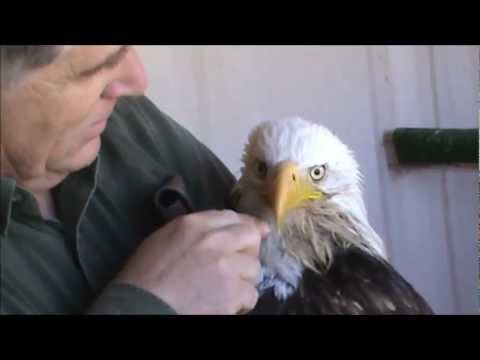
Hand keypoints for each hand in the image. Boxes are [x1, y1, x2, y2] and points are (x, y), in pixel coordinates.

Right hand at [116, 210, 269, 313]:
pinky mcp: (233, 292)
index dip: (246, 225)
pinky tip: (227, 304)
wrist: (140, 307)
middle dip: (250, 249)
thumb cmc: (143, 276)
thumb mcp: (162, 239)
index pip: (231, 217)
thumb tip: (217, 232)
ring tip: (227, 287)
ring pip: (254, 267)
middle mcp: (215, 240)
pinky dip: (242, 301)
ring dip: (244, 278)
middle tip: (240, 262)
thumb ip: (193, 231)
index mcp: (194, 224)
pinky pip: (251, 294)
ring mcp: (226, 266)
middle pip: (251, 236)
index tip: (256, 231)